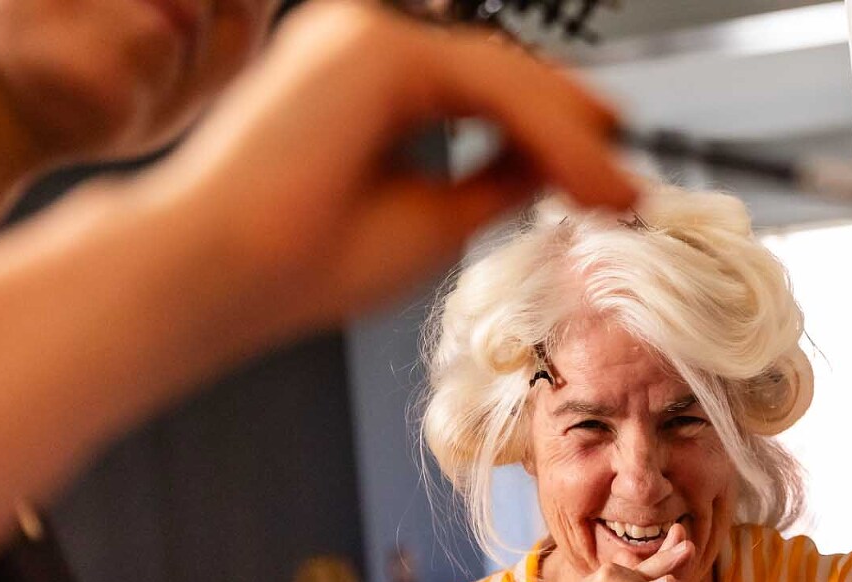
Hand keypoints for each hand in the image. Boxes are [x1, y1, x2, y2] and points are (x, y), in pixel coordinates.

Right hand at [140, 0, 636, 357]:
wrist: (224, 276)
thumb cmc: (305, 263)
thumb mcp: (436, 216)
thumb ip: (496, 176)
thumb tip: (562, 162)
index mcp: (368, 84)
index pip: (487, 92)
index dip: (557, 131)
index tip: (610, 181)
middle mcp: (365, 46)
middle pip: (505, 77)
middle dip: (578, 134)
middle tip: (628, 191)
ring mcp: (370, 36)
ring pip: (508, 79)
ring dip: (574, 142)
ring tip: (619, 198)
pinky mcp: (379, 47)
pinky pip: (494, 86)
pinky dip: (550, 135)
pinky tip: (587, 181)